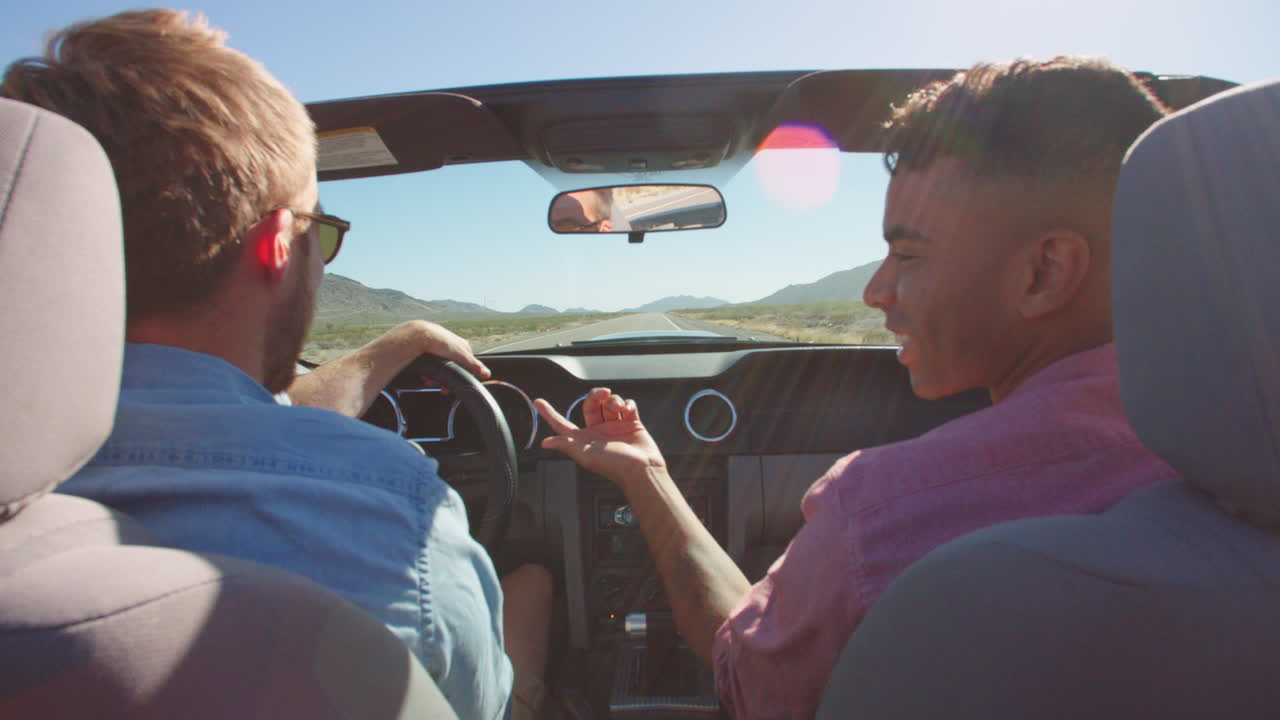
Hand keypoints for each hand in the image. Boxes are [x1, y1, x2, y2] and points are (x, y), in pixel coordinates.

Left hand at [405, 320, 489, 379]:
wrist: (420, 336)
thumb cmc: (442, 342)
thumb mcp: (462, 356)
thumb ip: (475, 366)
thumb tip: (487, 374)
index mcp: (463, 346)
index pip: (468, 365)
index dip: (463, 377)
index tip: (456, 387)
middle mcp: (452, 347)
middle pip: (453, 369)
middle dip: (446, 380)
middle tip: (442, 388)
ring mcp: (440, 348)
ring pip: (441, 369)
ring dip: (436, 378)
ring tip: (430, 381)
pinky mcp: (428, 351)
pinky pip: (431, 366)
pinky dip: (428, 373)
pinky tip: (425, 376)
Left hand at [535, 388, 666, 485]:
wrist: (642, 469)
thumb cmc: (614, 466)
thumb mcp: (585, 456)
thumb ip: (565, 445)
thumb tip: (545, 443)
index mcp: (584, 439)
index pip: (562, 423)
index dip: (549, 413)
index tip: (538, 402)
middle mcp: (598, 431)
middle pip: (591, 405)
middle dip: (596, 396)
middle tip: (603, 394)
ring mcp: (615, 427)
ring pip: (609, 403)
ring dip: (613, 400)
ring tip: (618, 408)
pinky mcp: (632, 424)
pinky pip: (628, 407)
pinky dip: (628, 404)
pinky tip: (628, 410)